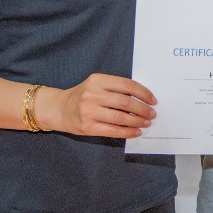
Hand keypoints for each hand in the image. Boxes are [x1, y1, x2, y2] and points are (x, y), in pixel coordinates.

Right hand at [42, 74, 157, 138]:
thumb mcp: (96, 85)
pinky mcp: (87, 127)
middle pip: (125, 102)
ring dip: (137, 121)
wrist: (59, 109)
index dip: (143, 93)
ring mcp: (89, 111)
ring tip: (146, 123)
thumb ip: (115, 88)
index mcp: (97, 80)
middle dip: (142, 109)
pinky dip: (127, 132)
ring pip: (120, 117)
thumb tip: (142, 99)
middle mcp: (93, 94)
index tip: (153, 100)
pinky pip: (112, 131)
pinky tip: (135, 132)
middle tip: (152, 114)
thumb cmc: (83, 96)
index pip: (126, 85)